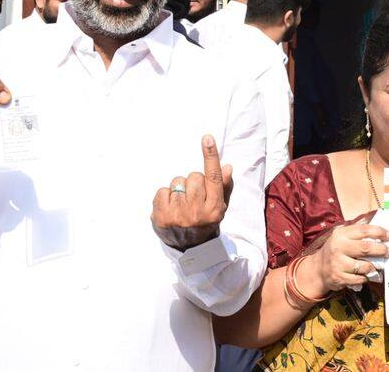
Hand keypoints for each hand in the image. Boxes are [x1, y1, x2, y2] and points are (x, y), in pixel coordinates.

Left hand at [151, 134, 233, 250]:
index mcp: (214, 208)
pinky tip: (170, 207)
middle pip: (193, 176)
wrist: (189, 249)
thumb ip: (223, 186)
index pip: (213, 177)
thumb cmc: (205, 221)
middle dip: (192, 182)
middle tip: (193, 197)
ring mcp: (178, 215)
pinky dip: (165, 196)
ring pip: (177, 182)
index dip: (210, 156)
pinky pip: (162, 191)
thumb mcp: (219, 207)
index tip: (207, 138)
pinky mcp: (162, 217)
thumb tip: (226, 166)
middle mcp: (197, 212)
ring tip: (181, 204)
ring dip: (178, 189)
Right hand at [300, 224, 388, 296]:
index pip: (363, 230)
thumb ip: (357, 230)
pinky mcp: (339, 278)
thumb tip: (379, 224)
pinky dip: (366, 277)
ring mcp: (338, 263)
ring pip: (365, 266)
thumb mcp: (342, 236)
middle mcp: (338, 247)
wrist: (318, 269)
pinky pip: (360, 278)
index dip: (379, 232)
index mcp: (341, 234)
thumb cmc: (336, 250)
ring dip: (375, 266)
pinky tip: (366, 274)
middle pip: (366, 248)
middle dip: (381, 250)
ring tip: (379, 265)